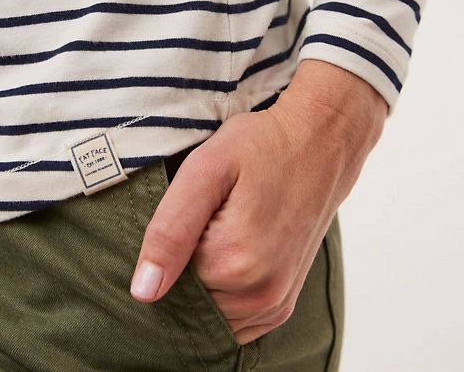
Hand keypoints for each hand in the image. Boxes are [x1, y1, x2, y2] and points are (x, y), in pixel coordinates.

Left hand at [130, 60, 386, 343]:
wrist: (320, 141)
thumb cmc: (261, 146)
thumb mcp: (205, 169)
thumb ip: (170, 229)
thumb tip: (143, 291)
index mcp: (234, 264)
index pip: (165, 284)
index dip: (163, 251)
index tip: (184, 216)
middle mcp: (260, 296)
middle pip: (187, 305)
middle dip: (181, 271)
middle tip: (201, 219)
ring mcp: (276, 304)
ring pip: (209, 316)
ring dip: (202, 285)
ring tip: (216, 232)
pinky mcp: (283, 304)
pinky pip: (234, 322)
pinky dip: (221, 297)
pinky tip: (226, 255)